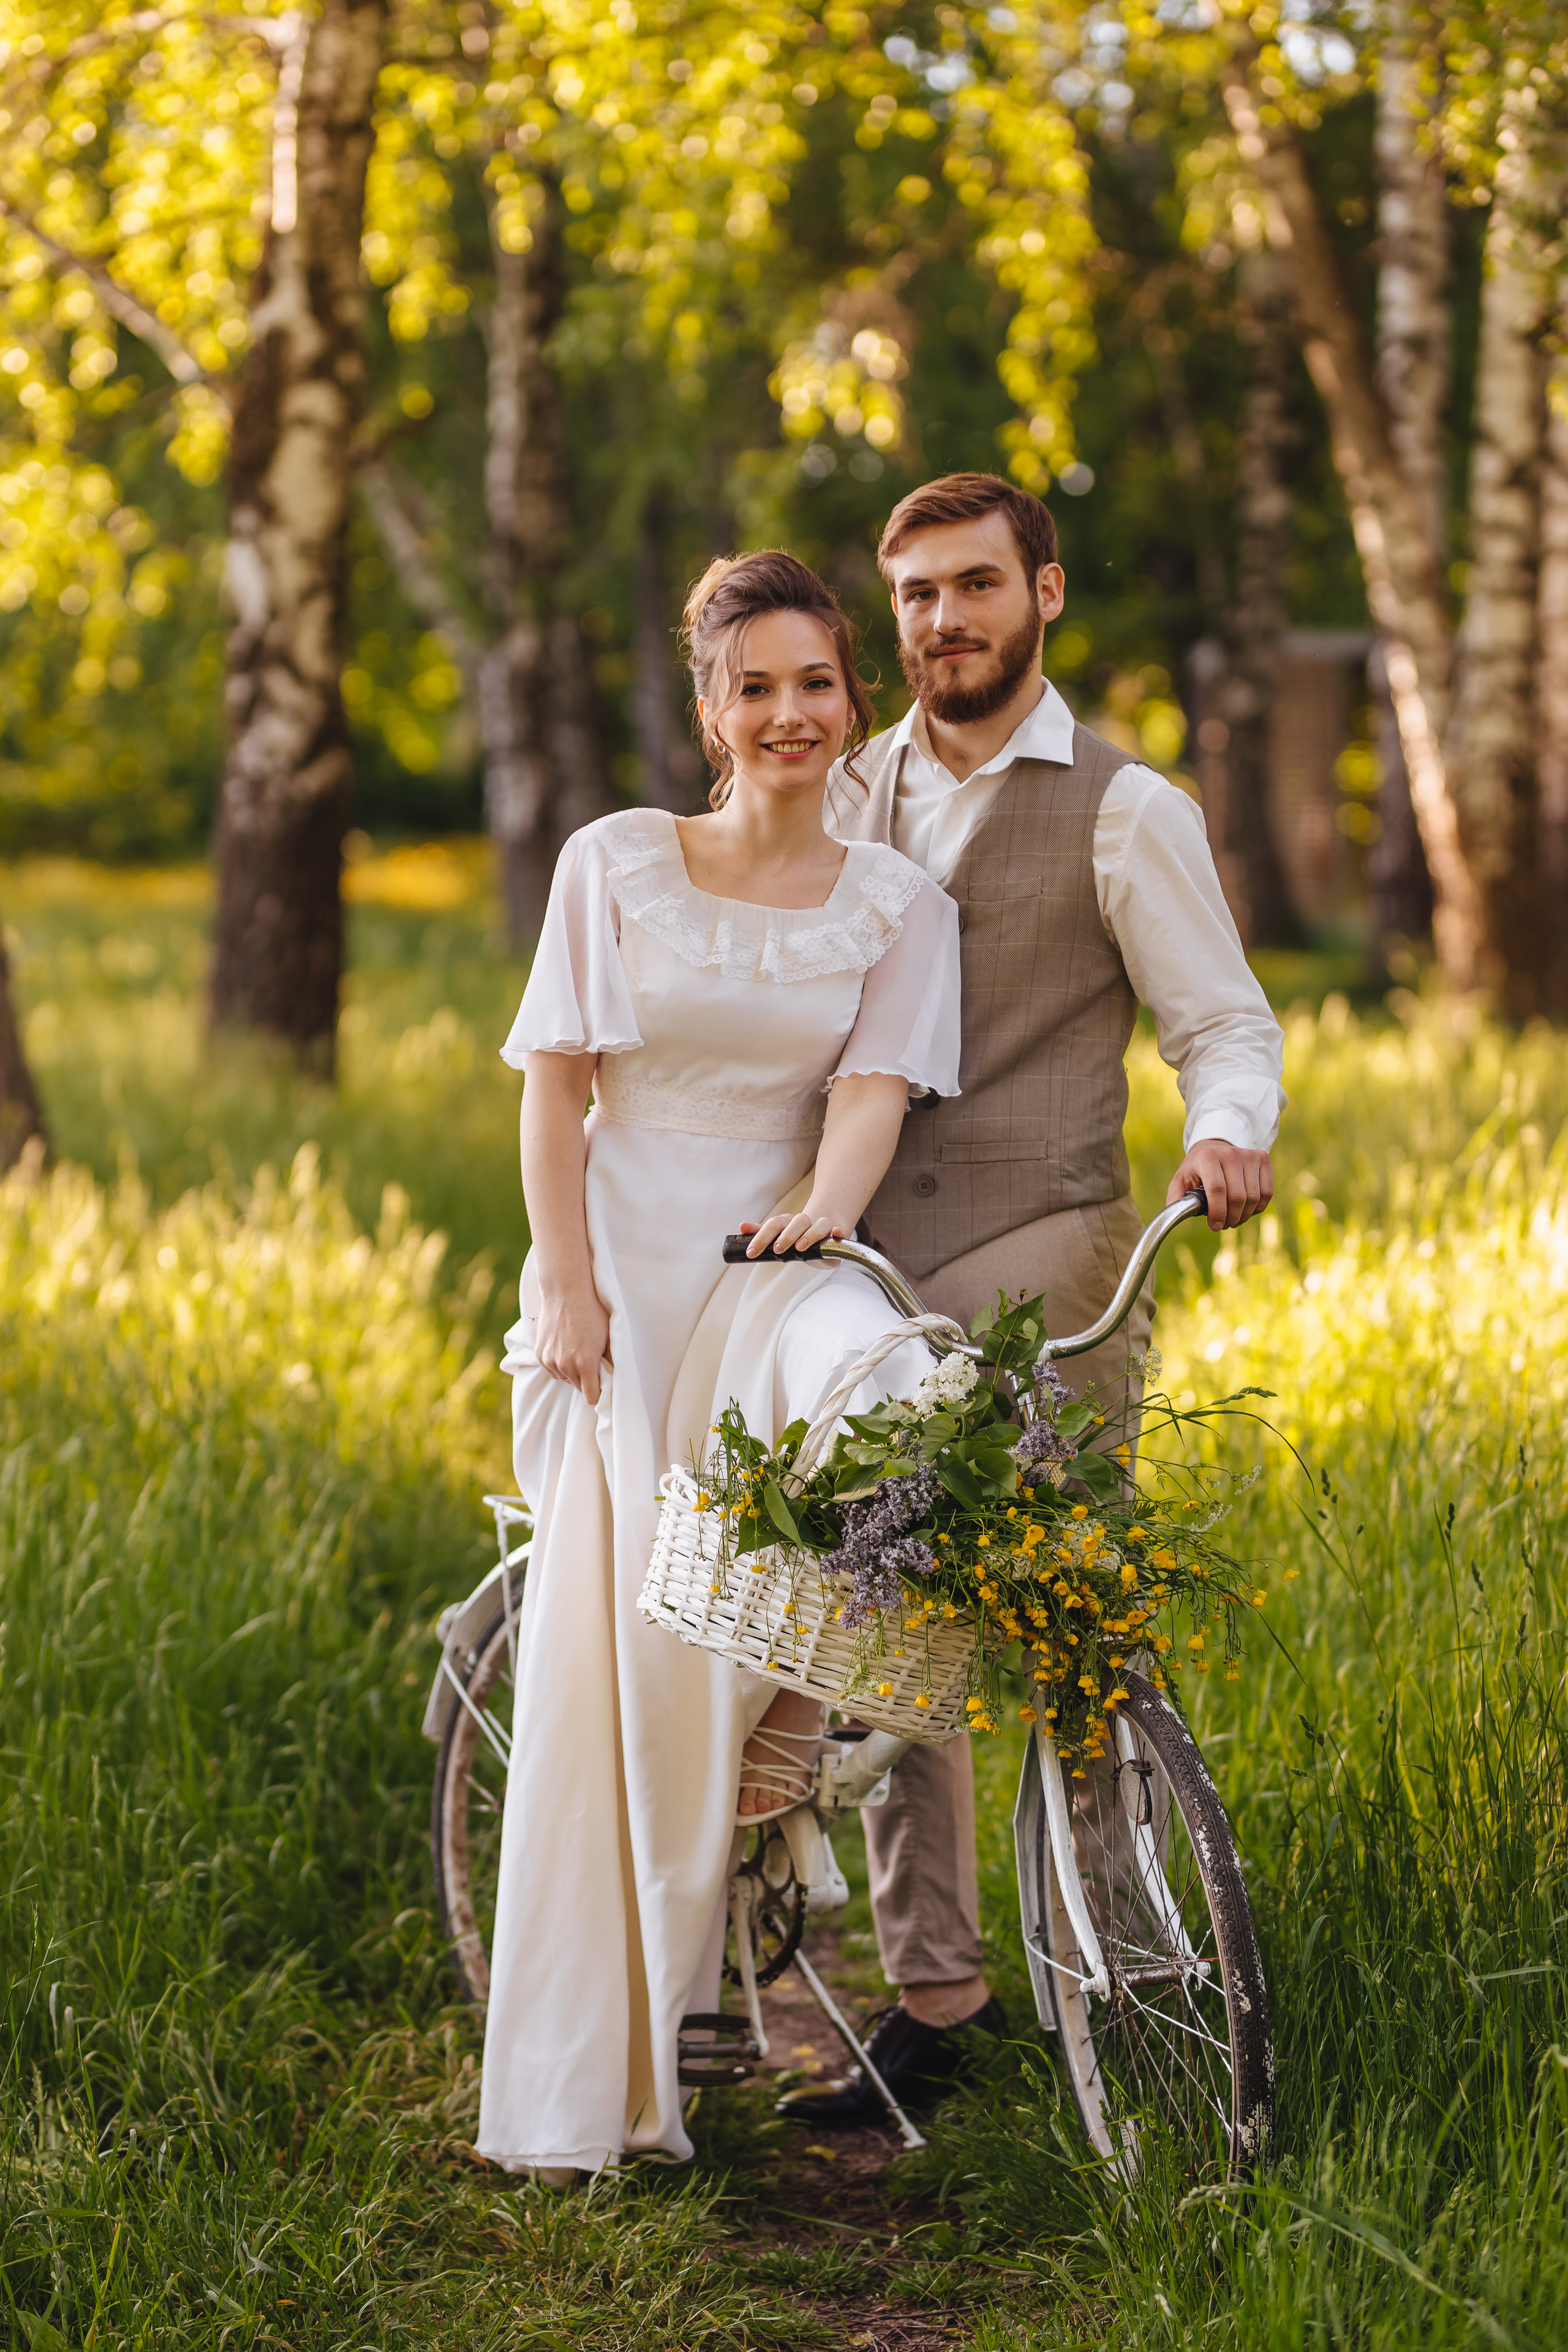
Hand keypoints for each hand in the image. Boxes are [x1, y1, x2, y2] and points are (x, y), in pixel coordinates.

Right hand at [534, 1283, 610, 1403]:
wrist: (565, 1293)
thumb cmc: (591, 1313)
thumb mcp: (608, 1337)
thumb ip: (612, 1360)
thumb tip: (615, 1376)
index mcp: (586, 1364)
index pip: (591, 1397)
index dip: (598, 1393)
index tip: (601, 1384)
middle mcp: (566, 1365)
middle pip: (578, 1388)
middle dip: (586, 1379)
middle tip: (590, 1361)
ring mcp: (550, 1360)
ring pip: (564, 1378)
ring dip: (571, 1371)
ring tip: (576, 1350)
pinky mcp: (539, 1354)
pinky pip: (552, 1369)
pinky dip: (558, 1364)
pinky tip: (565, 1348)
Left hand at [738, 1208, 847, 1258]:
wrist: (827, 1233)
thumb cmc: (800, 1238)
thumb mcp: (780, 1237)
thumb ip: (762, 1234)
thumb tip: (741, 1227)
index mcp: (788, 1223)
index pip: (773, 1225)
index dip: (761, 1236)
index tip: (751, 1252)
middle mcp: (805, 1222)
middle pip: (795, 1221)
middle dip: (786, 1235)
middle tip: (777, 1249)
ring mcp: (822, 1227)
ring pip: (817, 1224)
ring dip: (809, 1234)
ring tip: (800, 1247)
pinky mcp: (837, 1234)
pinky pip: (839, 1229)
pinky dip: (838, 1231)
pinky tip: (837, 1233)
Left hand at [1167, 1140, 1274, 1230]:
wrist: (1215, 1147)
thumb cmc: (1197, 1168)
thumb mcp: (1181, 1180)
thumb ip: (1176, 1199)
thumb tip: (1174, 1217)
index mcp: (1207, 1158)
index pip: (1217, 1189)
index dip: (1217, 1213)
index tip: (1214, 1225)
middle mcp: (1230, 1154)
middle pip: (1237, 1197)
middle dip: (1230, 1218)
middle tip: (1223, 1224)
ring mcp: (1249, 1155)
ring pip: (1253, 1198)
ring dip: (1244, 1215)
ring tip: (1233, 1218)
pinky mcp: (1263, 1158)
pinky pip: (1267, 1192)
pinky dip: (1258, 1207)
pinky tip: (1247, 1208)